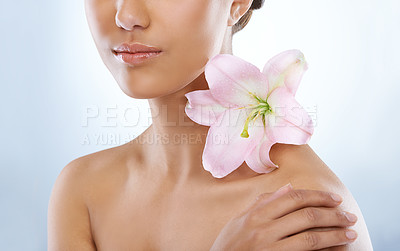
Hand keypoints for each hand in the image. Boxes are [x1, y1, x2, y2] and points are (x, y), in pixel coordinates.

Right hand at [209, 183, 357, 250]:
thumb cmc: (229, 246)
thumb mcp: (239, 221)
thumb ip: (263, 203)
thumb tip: (288, 188)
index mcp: (255, 215)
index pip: (293, 198)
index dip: (317, 196)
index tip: (333, 199)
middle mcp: (263, 230)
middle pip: (306, 216)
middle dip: (332, 214)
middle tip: (348, 215)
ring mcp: (271, 249)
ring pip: (311, 237)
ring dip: (335, 234)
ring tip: (350, 233)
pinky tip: (337, 249)